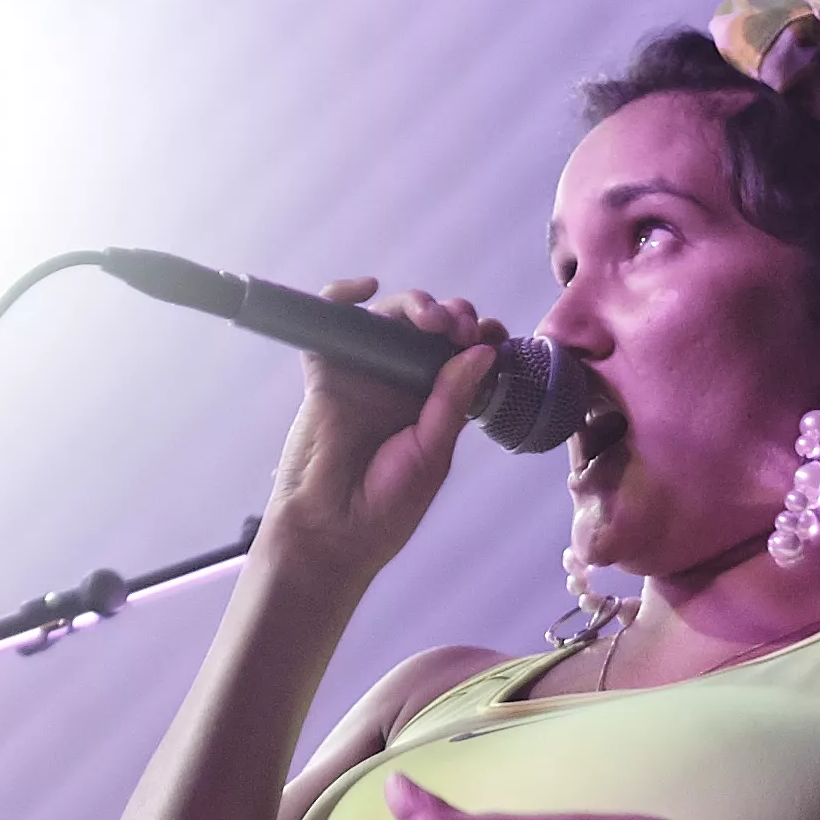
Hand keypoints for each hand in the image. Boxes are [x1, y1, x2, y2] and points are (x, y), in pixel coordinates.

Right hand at [252, 279, 504, 584]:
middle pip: (427, 329)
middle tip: (461, 326)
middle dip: (451, 316)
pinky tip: (365, 289)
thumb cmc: (386, 507)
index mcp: (433, 404)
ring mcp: (362, 375)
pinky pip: (329, 323)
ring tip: (431, 318)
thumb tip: (481, 352)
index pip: (460, 356)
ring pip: (387, 319)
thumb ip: (452, 400)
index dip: (478, 337)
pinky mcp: (325, 372)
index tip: (493, 334)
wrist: (331, 531)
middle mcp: (399, 384)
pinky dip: (340, 296)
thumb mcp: (432, 451)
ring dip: (413, 305)